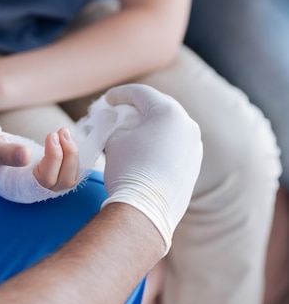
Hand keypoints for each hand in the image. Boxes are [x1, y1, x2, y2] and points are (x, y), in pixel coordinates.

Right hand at [0, 127, 83, 202]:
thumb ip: (5, 153)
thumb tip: (26, 155)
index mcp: (18, 188)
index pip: (46, 181)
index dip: (55, 159)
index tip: (51, 135)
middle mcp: (32, 190)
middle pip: (64, 183)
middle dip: (69, 157)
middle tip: (62, 131)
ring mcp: (40, 183)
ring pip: (69, 178)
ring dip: (72, 155)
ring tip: (64, 131)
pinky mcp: (45, 172)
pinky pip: (66, 170)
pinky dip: (70, 155)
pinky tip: (65, 137)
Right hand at [99, 84, 202, 253]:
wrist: (146, 210)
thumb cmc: (128, 170)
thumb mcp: (114, 140)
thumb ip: (115, 125)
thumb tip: (115, 122)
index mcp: (168, 112)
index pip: (140, 93)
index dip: (120, 94)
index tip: (108, 99)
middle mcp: (187, 125)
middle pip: (159, 106)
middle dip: (138, 107)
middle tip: (120, 111)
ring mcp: (195, 145)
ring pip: (170, 126)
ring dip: (151, 124)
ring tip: (132, 130)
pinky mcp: (195, 164)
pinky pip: (176, 144)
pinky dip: (160, 141)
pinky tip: (145, 149)